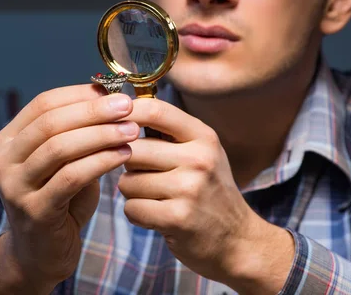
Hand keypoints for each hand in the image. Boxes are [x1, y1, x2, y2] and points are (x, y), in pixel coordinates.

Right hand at [0, 85, 139, 292]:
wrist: (40, 254)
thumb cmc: (59, 200)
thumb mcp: (63, 161)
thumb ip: (78, 133)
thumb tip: (112, 97)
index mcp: (8, 140)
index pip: (43, 104)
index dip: (80, 93)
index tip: (114, 90)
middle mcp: (2, 160)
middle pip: (50, 122)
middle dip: (93, 110)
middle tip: (127, 106)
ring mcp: (14, 186)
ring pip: (59, 147)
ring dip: (101, 134)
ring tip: (132, 130)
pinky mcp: (34, 210)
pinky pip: (72, 177)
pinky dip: (101, 161)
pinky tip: (124, 154)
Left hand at [118, 98, 293, 293]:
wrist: (238, 240)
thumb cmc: (209, 191)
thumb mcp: (201, 152)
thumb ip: (168, 132)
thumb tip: (121, 112)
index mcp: (203, 137)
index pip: (155, 110)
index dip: (126, 114)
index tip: (113, 123)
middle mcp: (198, 159)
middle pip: (132, 149)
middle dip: (127, 164)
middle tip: (142, 175)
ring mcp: (189, 189)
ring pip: (127, 182)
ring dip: (132, 192)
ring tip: (154, 198)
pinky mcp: (178, 218)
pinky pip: (131, 208)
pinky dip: (136, 214)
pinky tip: (155, 215)